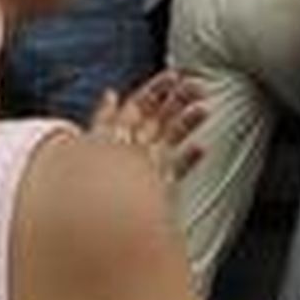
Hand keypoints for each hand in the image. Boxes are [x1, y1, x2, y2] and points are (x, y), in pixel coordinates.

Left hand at [89, 70, 205, 193]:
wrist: (101, 225)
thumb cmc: (94, 184)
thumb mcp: (97, 146)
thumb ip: (106, 119)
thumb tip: (111, 93)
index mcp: (116, 137)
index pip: (137, 106)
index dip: (155, 89)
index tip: (176, 75)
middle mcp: (133, 150)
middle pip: (158, 118)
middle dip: (177, 99)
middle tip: (199, 85)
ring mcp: (148, 169)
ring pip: (170, 139)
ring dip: (188, 122)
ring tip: (205, 108)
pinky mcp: (159, 190)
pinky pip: (177, 170)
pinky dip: (189, 158)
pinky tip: (201, 148)